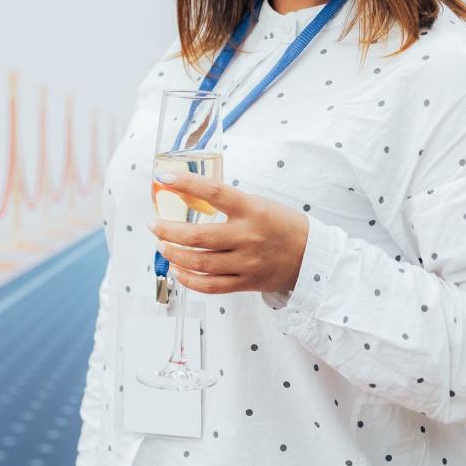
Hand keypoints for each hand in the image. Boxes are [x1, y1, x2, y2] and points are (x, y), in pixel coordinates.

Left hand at [148, 171, 308, 295]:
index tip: (164, 179)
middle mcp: (248, 236)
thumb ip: (229, 204)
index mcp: (252, 209)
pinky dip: (189, 279)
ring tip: (162, 247)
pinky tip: (178, 270)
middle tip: (154, 224)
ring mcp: (246, 262)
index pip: (214, 193)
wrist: (311, 256)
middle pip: (198, 237)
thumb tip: (190, 197)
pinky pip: (211, 286)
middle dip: (168, 231)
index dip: (187, 184)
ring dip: (174, 255)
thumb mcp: (260, 204)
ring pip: (200, 263)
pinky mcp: (246, 283)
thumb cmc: (282, 225)